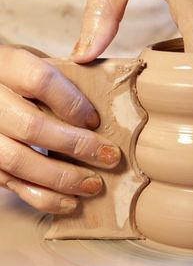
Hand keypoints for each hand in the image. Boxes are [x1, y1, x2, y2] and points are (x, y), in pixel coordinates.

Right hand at [0, 46, 119, 213]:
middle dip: (75, 145)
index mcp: (4, 65)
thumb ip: (64, 75)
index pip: (39, 80)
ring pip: (18, 161)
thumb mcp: (35, 63)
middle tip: (109, 156)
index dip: (72, 103)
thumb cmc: (20, 80)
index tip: (95, 121)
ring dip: (62, 177)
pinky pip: (12, 185)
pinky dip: (45, 198)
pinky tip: (71, 202)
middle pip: (31, 126)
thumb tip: (105, 91)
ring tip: (94, 184)